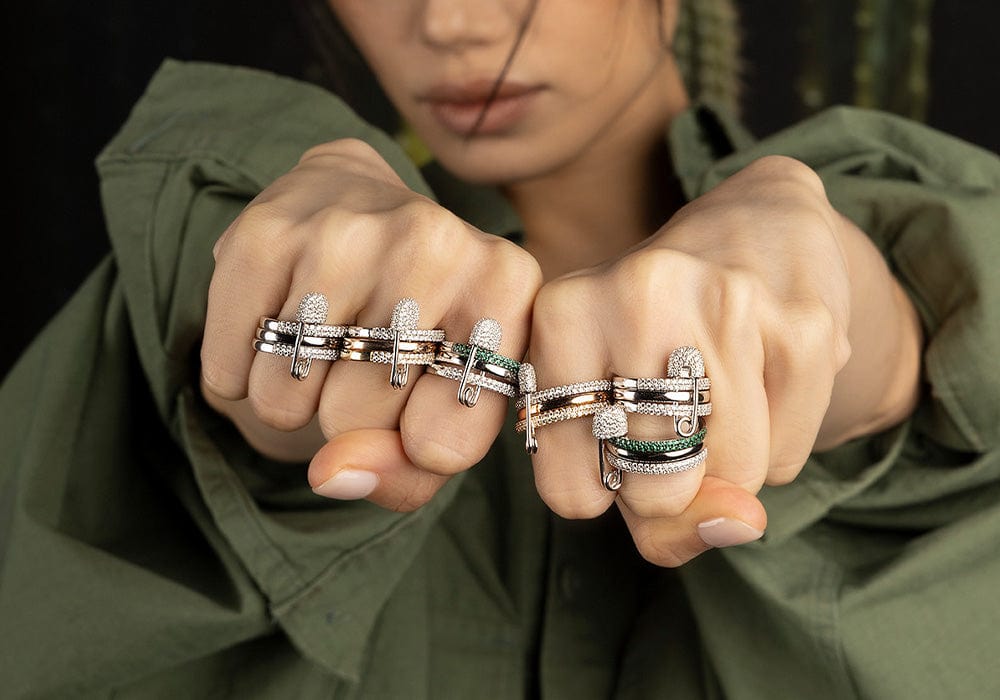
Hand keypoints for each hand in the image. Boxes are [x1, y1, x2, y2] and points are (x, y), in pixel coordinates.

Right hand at [201, 138, 541, 509]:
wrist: (353, 205)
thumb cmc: (418, 325)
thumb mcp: (449, 401)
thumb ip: (408, 469)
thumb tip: (333, 474)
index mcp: (504, 284)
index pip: (443, 444)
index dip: (416, 448)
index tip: (419, 406)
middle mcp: (433, 241)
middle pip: (355, 420)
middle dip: (348, 420)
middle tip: (363, 365)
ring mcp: (345, 229)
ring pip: (284, 399)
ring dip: (290, 400)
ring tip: (323, 346)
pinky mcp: (264, 231)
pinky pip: (229, 368)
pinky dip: (239, 374)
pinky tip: (274, 329)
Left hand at [526, 156, 920, 565]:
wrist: (754, 230)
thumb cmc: (658, 340)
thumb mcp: (608, 412)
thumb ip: (653, 513)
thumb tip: (739, 521)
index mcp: (561, 313)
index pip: (570, 493)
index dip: (597, 492)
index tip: (604, 443)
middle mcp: (636, 295)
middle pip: (655, 490)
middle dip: (667, 485)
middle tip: (667, 420)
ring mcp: (728, 303)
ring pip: (735, 478)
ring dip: (728, 467)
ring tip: (715, 395)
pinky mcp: (804, 325)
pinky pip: (787, 459)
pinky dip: (775, 447)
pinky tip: (760, 385)